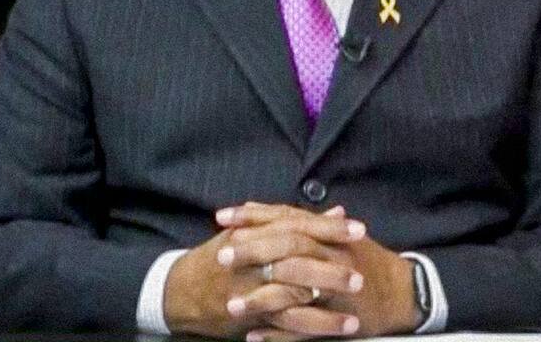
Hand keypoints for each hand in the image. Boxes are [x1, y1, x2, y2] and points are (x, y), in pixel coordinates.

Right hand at [163, 203, 363, 339]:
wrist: (179, 289)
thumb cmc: (222, 257)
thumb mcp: (253, 232)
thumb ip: (299, 222)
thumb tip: (338, 211)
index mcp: (256, 232)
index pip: (298, 224)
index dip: (329, 227)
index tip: (358, 228)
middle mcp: (253, 257)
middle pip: (298, 257)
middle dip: (332, 266)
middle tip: (361, 273)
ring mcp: (250, 287)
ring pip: (293, 294)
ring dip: (327, 305)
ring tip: (356, 309)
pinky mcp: (248, 314)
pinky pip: (284, 322)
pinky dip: (310, 327)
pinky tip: (334, 330)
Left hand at [218, 202, 418, 340]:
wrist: (402, 292)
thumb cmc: (364, 260)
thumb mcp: (336, 235)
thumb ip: (301, 223)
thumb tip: (265, 211)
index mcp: (327, 234)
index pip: (285, 218)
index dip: (253, 216)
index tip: (222, 217)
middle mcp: (331, 256)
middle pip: (287, 249)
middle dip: (252, 253)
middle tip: (220, 256)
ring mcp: (335, 289)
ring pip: (293, 292)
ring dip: (259, 300)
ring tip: (230, 305)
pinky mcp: (339, 319)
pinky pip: (304, 328)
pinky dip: (277, 335)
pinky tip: (254, 337)